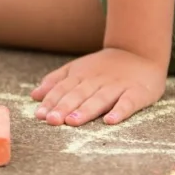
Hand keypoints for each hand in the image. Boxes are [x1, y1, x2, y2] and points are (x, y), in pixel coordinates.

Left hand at [31, 48, 166, 125]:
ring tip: (73, 121)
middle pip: (78, 94)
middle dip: (64, 107)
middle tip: (52, 120)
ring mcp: (118, 86)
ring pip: (100, 98)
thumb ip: (56, 82)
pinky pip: (128, 102)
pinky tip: (110, 121)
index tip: (39, 115)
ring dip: (86, 110)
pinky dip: (120, 111)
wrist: (140, 53)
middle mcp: (97, 80)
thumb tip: (34, 96)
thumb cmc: (103, 67)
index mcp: (80, 75)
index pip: (62, 89)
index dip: (51, 102)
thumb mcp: (77, 70)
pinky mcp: (138, 92)